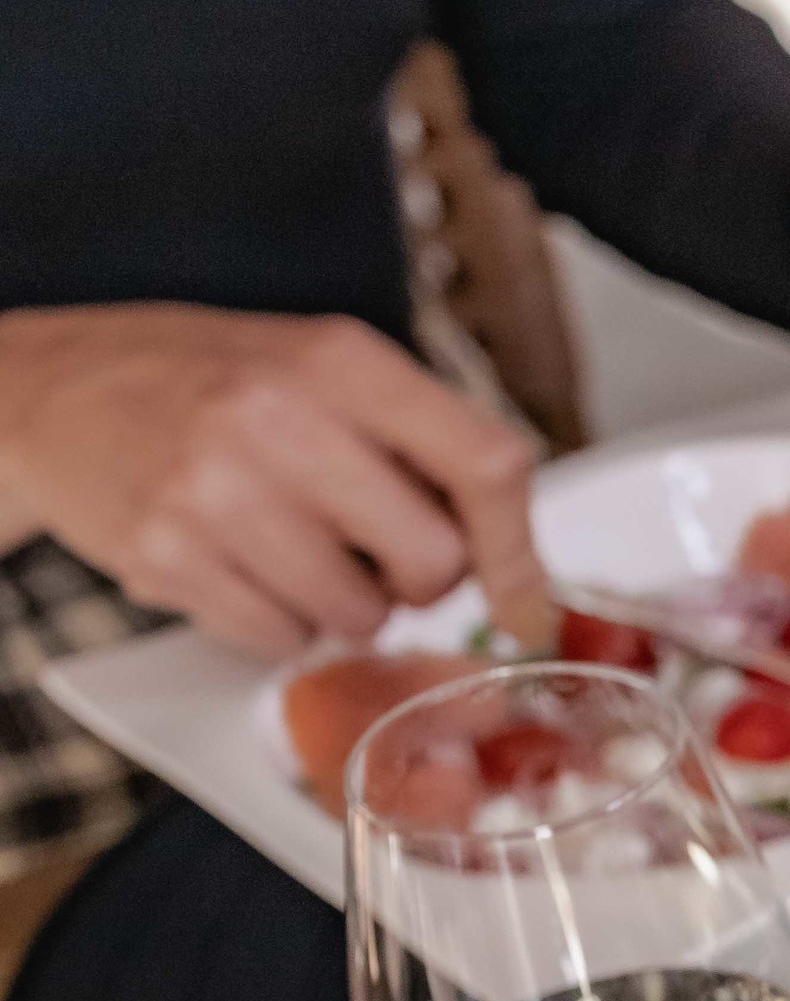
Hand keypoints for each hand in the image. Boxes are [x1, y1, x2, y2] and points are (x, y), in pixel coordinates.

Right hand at [0, 306, 549, 659]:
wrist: (51, 389)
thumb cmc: (208, 383)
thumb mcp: (322, 369)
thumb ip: (421, 443)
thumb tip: (517, 558)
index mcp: (340, 361)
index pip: (485, 464)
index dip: (521, 552)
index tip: (527, 602)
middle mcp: (277, 417)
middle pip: (435, 561)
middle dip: (420, 579)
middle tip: (371, 550)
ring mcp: (214, 490)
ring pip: (360, 617)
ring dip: (344, 606)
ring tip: (289, 546)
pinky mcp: (166, 555)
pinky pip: (282, 640)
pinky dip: (277, 622)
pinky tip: (238, 564)